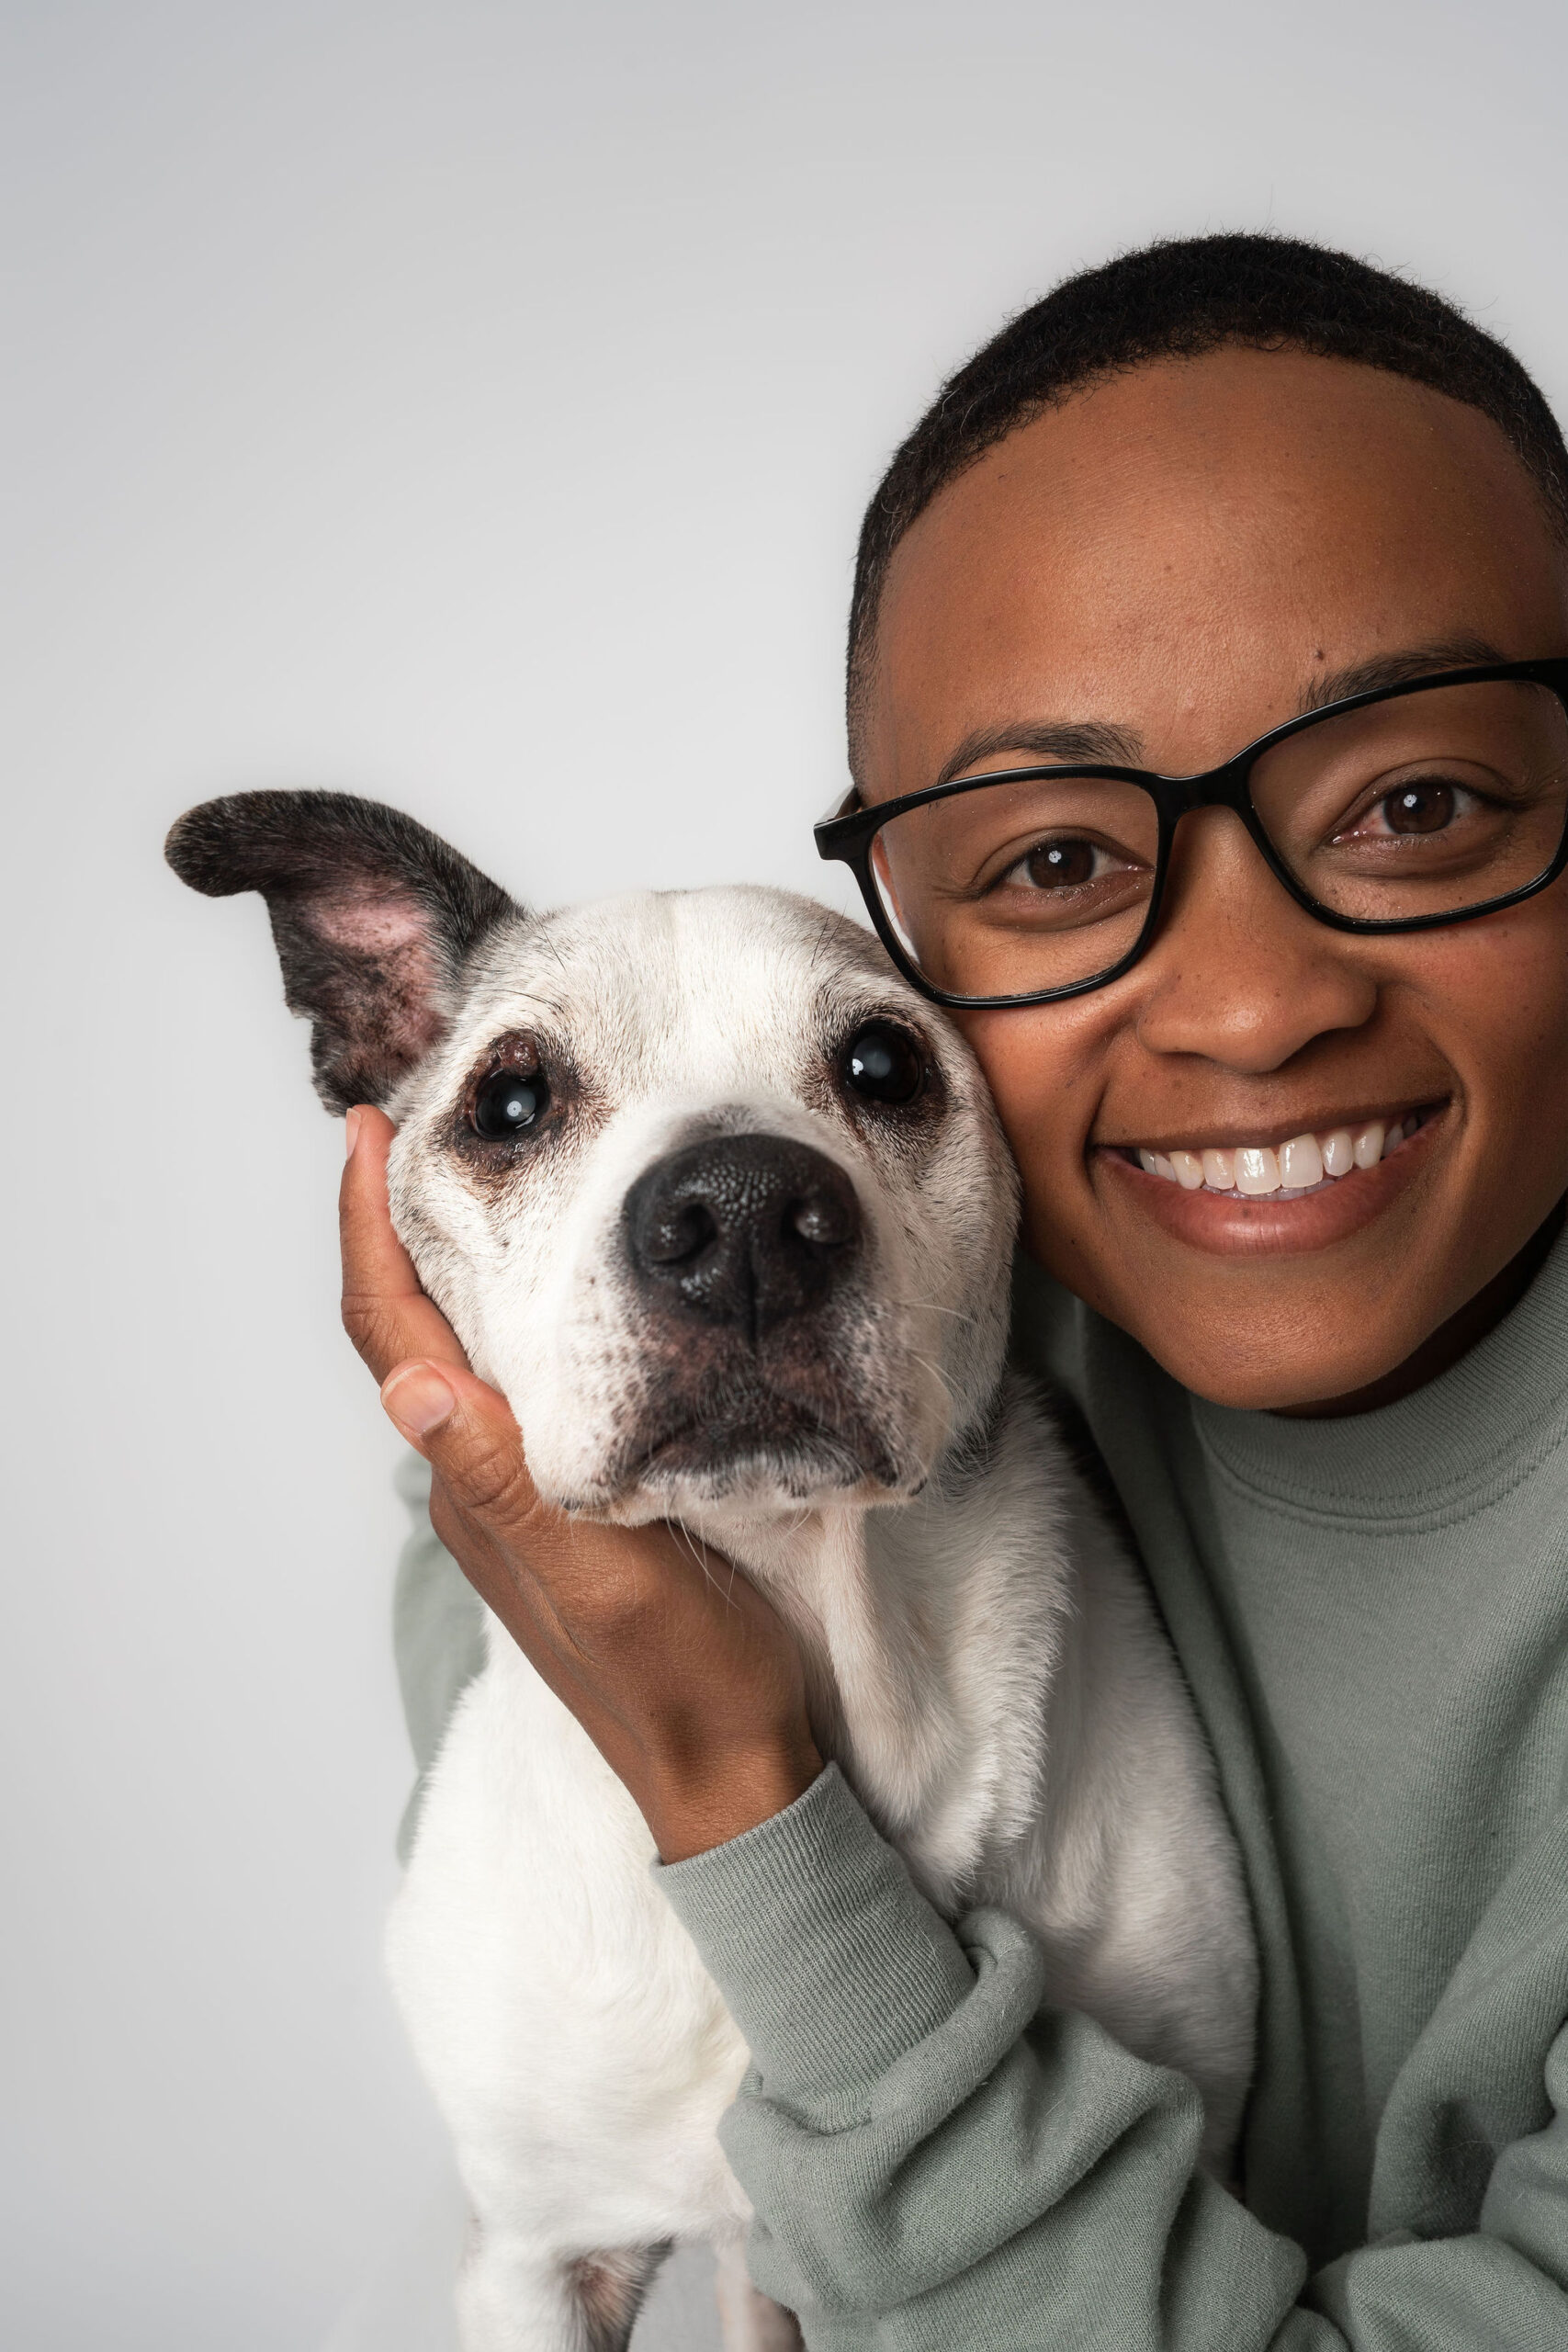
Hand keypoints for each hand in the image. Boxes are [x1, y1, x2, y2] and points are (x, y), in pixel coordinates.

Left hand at [339, 1106, 822, 1861]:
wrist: (733, 1772)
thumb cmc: (684, 1682)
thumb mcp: (606, 1578)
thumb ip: (511, 1485)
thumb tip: (411, 1388)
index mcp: (478, 1489)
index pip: (394, 1338)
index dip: (368, 1232)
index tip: (367, 1133)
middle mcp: (480, 1485)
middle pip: (407, 1332)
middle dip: (394, 1226)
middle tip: (418, 1127)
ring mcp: (519, 1499)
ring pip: (457, 1356)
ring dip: (444, 1265)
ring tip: (476, 1179)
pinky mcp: (567, 1508)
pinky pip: (511, 1391)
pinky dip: (509, 1316)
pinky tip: (554, 1288)